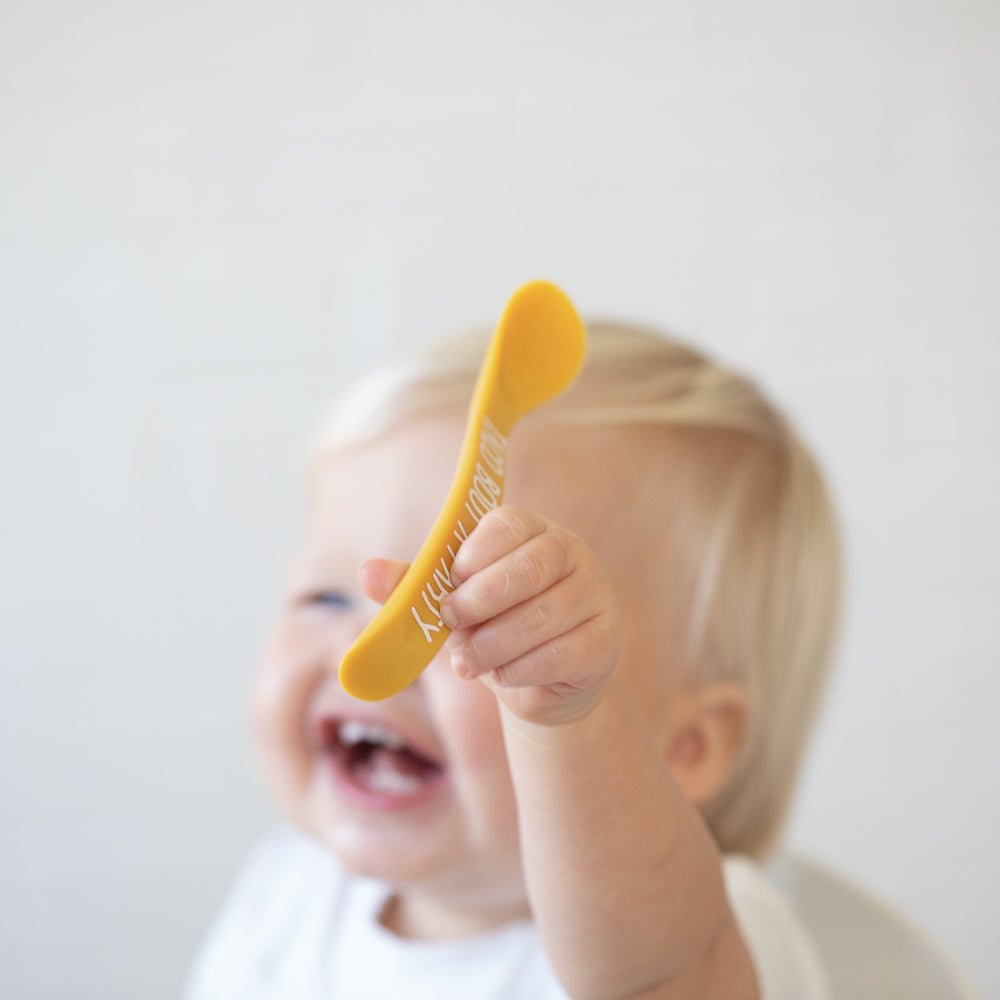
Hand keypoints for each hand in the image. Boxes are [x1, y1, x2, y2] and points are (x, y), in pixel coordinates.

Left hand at [435, 506, 623, 725]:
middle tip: (449, 623)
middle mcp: (571, 553)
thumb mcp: (449, 604)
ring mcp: (595, 595)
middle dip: (481, 600)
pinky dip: (520, 670)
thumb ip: (413, 586)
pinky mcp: (607, 640)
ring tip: (467, 661)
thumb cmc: (490, 627)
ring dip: (494, 644)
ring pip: (543, 615)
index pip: (508, 524)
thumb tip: (366, 573)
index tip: (448, 585)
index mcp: (531, 530)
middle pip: (532, 565)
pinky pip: (560, 654)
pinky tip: (504, 673)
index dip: (474, 555)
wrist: (537, 683)